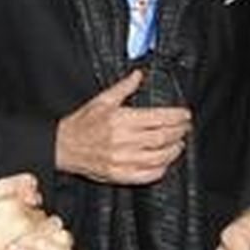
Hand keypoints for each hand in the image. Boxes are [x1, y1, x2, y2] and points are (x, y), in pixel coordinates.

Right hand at [55, 70, 190, 184]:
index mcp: (121, 119)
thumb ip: (123, 87)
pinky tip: (164, 162)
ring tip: (179, 144)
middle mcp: (124, 141)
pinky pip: (147, 175)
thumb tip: (139, 75)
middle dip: (179, 132)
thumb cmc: (82, 124)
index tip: (185, 114)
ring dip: (174, 150)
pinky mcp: (120, 174)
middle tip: (185, 127)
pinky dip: (161, 169)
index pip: (159, 118)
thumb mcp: (101, 100)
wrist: (63, 146)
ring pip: (159, 157)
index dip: (177, 116)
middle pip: (163, 137)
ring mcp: (122, 160)